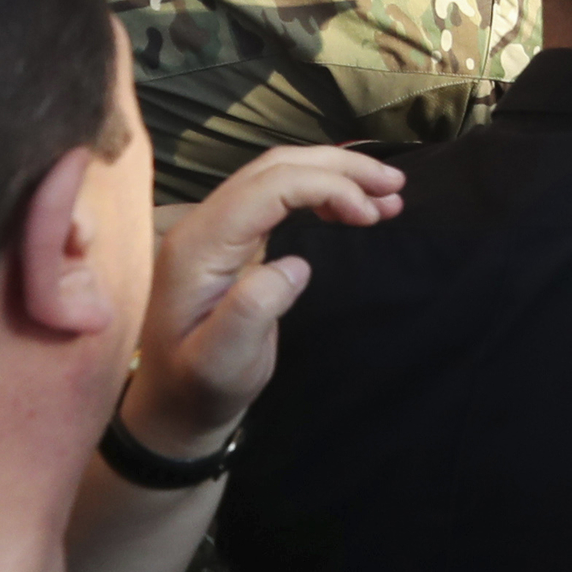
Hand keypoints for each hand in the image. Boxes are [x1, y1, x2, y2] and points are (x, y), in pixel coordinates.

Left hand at [120, 144, 406, 456]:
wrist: (175, 405)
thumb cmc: (201, 387)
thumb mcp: (223, 361)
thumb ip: (253, 310)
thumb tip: (295, 264)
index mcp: (199, 245)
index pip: (270, 186)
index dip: (327, 187)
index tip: (372, 215)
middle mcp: (204, 225)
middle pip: (276, 166)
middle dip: (340, 169)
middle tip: (396, 185)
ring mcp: (216, 229)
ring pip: (280, 175)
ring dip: (336, 176)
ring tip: (389, 195)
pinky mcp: (232, 240)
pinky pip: (279, 197)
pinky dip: (322, 193)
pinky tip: (354, 209)